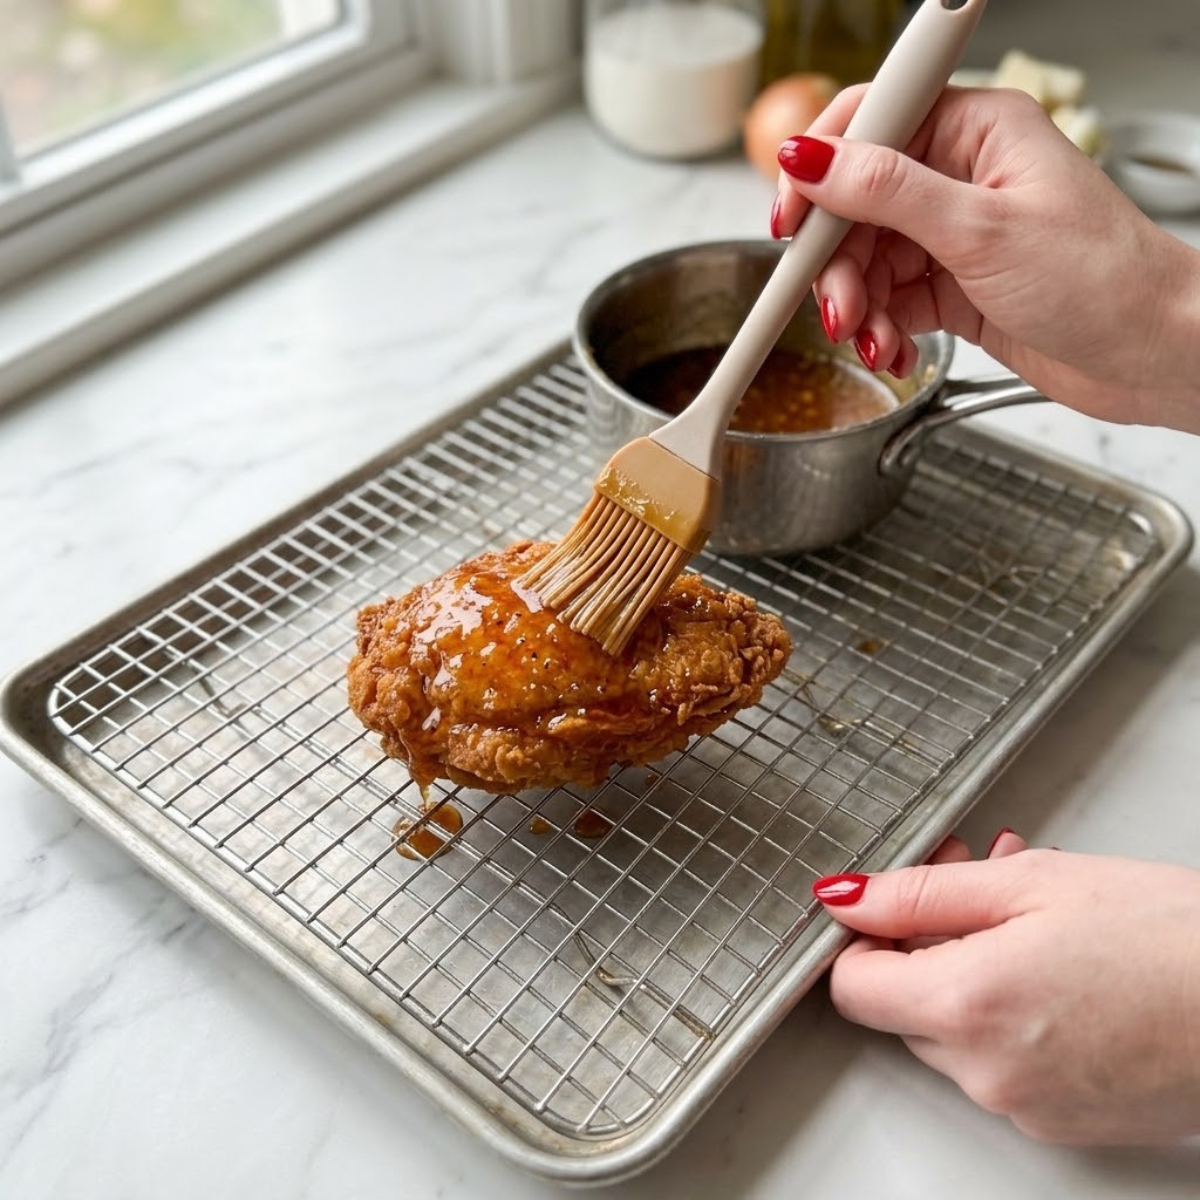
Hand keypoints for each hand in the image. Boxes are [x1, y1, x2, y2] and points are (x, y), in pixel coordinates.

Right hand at [771, 86, 1199, 434]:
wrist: (1152, 354)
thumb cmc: (1102, 277)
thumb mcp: (981, 229)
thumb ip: (886, 193)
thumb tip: (809, 159)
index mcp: (974, 131)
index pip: (869, 125)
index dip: (820, 171)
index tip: (791, 221)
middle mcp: (959, 176)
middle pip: (856, 206)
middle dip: (839, 264)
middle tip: (841, 308)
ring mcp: (954, 233)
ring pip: (868, 260)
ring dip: (860, 307)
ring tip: (875, 340)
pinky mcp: (955, 286)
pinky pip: (892, 301)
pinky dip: (884, 330)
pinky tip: (896, 350)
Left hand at [813, 844, 1199, 1144]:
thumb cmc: (1169, 938)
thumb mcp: (1028, 882)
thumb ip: (920, 893)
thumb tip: (846, 899)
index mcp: (967, 1006)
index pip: (851, 986)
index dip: (863, 937)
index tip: (892, 904)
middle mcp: (987, 1072)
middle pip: (902, 1008)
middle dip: (925, 940)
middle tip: (973, 878)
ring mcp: (1026, 1106)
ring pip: (953, 1034)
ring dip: (971, 971)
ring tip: (1031, 917)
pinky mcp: (1063, 1123)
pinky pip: (1002, 1064)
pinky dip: (1011, 1016)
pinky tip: (1059, 966)